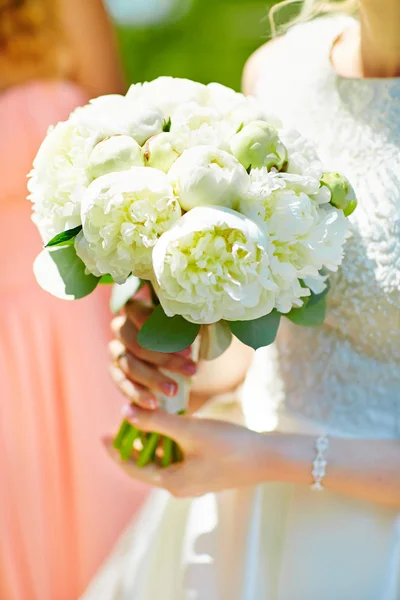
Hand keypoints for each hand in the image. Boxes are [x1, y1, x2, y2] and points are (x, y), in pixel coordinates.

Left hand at [103, 404, 278, 497]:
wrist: (267, 458)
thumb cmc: (228, 446)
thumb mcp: (189, 431)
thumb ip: (156, 422)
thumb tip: (126, 413)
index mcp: (172, 482)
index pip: (132, 468)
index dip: (116, 451)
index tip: (102, 435)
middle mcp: (179, 485)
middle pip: (147, 462)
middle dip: (135, 441)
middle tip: (128, 418)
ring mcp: (192, 479)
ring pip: (163, 457)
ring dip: (154, 438)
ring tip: (148, 416)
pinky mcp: (204, 470)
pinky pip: (178, 455)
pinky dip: (171, 440)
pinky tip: (173, 421)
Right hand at [109, 299, 197, 409]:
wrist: (174, 357)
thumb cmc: (181, 335)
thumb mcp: (187, 327)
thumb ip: (189, 324)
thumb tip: (204, 321)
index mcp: (135, 309)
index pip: (138, 313)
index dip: (161, 331)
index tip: (189, 349)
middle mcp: (120, 328)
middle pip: (136, 343)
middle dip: (164, 359)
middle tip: (191, 371)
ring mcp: (116, 351)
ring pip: (128, 365)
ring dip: (153, 379)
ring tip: (174, 391)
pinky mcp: (116, 372)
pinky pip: (121, 383)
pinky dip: (137, 394)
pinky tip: (153, 403)